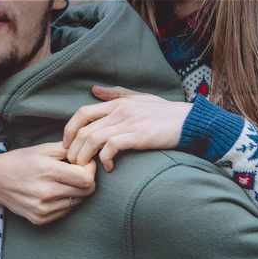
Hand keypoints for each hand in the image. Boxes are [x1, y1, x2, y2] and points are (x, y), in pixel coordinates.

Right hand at [0, 142, 96, 224]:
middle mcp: (46, 192)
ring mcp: (43, 209)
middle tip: (77, 172)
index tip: (84, 164)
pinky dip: (66, 201)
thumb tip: (89, 153)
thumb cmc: (20, 161)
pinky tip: (55, 192)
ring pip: (79, 202)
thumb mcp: (42, 148)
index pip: (86, 178)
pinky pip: (66, 211)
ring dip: (77, 191)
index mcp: (47, 171)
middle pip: (86, 192)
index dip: (90, 169)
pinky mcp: (40, 219)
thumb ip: (68, 149)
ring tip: (64, 181)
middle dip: (87, 180)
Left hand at [63, 85, 190, 171]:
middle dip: (74, 149)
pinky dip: (105, 159)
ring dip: (85, 156)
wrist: (191, 121)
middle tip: (74, 163)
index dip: (69, 129)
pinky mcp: (140, 136)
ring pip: (94, 139)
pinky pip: (112, 147)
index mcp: (118, 103)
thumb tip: (94, 89)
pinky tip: (109, 168)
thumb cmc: (165, 112)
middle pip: (85, 129)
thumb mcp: (140, 98)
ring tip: (86, 168)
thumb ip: (116, 94)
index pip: (82, 112)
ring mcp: (130, 123)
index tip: (67, 145)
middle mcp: (121, 111)